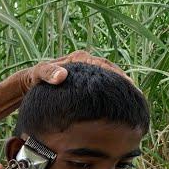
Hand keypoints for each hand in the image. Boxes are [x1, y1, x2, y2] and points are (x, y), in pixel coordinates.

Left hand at [17, 50, 133, 94]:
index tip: (130, 86)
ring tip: (136, 105)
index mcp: (79, 58)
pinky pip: (102, 89)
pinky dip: (111, 96)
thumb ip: (48, 72)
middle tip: (139, 98)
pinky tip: (120, 109)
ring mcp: (87, 74)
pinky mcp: (85, 84)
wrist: (28, 83)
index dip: (118, 76)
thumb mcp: (38, 74)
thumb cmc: (34, 78)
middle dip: (126, 84)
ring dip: (121, 91)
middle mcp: (86, 63)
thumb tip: (62, 75)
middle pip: (112, 72)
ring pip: (109, 81)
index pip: (104, 66)